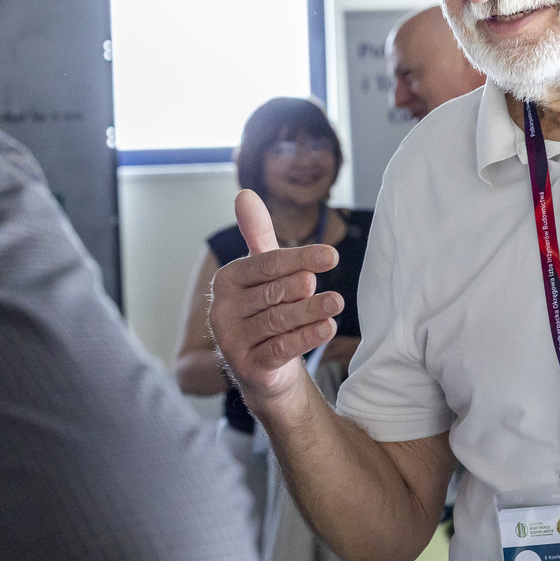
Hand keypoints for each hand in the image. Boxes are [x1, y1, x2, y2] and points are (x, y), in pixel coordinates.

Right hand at [209, 190, 342, 405]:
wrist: (265, 367)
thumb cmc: (267, 310)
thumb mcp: (265, 272)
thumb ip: (258, 234)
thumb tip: (244, 193)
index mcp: (226, 280)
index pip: (266, 264)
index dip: (300, 258)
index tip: (331, 256)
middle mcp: (222, 309)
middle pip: (272, 293)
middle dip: (302, 289)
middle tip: (327, 287)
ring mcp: (232, 340)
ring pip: (278, 320)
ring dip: (310, 311)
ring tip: (336, 304)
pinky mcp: (247, 366)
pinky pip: (280, 348)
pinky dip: (305, 337)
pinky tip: (327, 328)